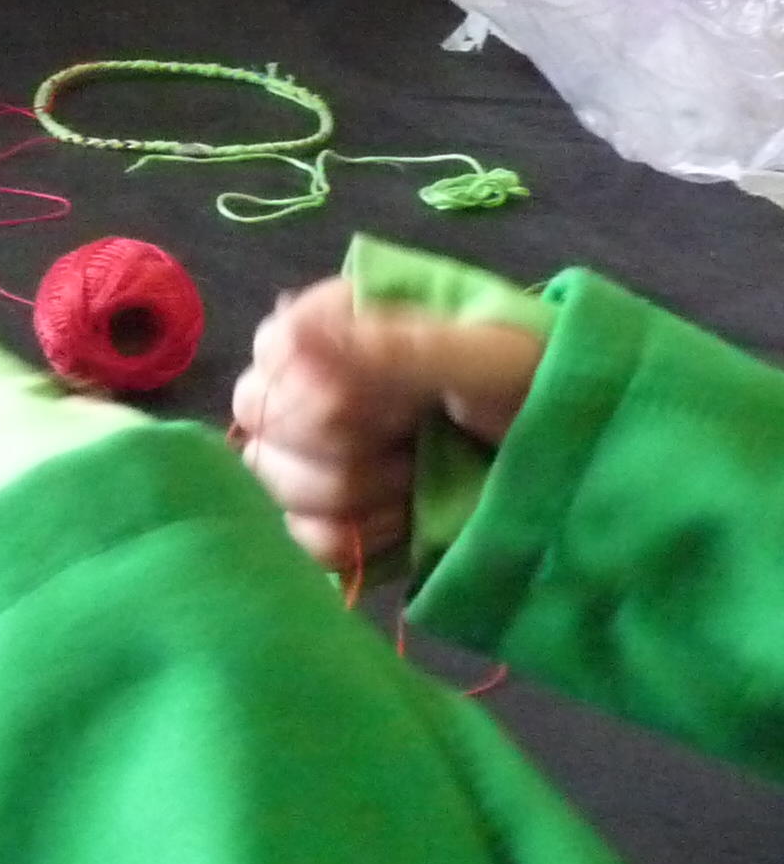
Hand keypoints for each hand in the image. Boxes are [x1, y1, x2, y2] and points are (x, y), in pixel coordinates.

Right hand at [227, 279, 547, 566]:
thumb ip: (391, 346)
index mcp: (345, 325)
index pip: (273, 354)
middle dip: (345, 449)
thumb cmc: (550, 389)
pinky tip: (406, 524)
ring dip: (358, 495)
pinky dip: (355, 538)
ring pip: (276, 482)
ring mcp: (326, 454)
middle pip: (263, 424)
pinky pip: (301, 535)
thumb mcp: (488, 359)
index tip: (403, 406)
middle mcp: (319, 383)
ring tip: (422, 483)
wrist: (599, 469)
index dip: (325, 392)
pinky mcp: (340, 515)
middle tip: (418, 443)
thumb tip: (292, 327)